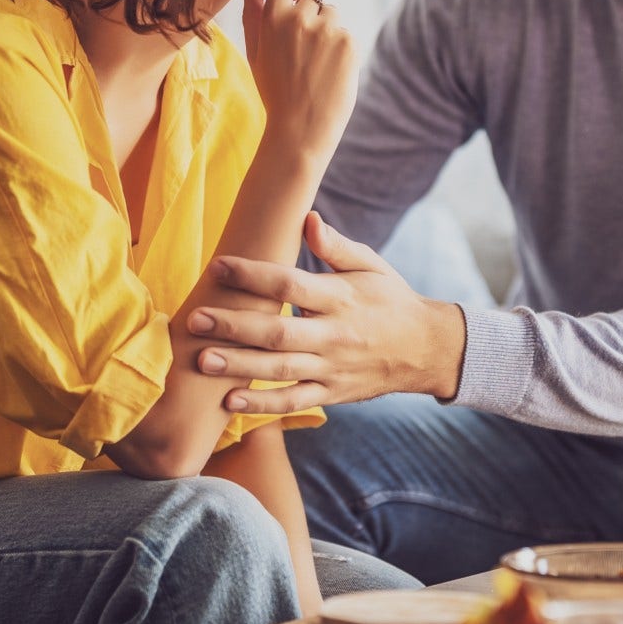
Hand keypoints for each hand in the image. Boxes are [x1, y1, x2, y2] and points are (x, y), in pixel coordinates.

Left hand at [187, 213, 466, 412]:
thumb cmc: (391, 300)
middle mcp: (334, 335)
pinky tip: (229, 401)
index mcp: (340, 298)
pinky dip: (262, 403)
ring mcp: (332, 368)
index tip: (219, 266)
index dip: (253, 274)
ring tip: (201, 359)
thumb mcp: (372, 265)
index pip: (290, 284)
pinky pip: (292, 401)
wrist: (426, 349)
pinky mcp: (331, 393)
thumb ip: (336, 246)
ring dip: (238, 366)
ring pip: (279, 369)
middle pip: (277, 331)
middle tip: (195, 318)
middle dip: (233, 325)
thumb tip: (308, 220)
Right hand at [241, 0, 355, 159]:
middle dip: (311, 16)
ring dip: (328, 31)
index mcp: (273, 17)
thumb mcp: (256, 53)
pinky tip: (330, 72)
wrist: (300, 129)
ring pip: (333, 15)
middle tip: (304, 51)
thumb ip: (253, 15)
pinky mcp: (348, 43)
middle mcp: (300, 18)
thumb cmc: (275, 92)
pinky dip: (342, 50)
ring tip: (316, 64)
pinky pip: (346, 34)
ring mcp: (326, 29)